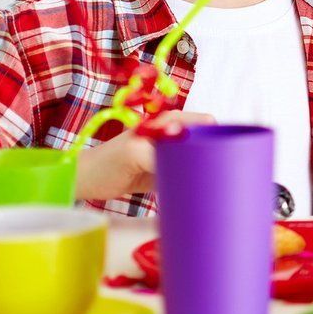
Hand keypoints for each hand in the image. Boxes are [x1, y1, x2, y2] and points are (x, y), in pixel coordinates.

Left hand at [74, 111, 213, 201]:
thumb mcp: (135, 154)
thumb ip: (160, 156)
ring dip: (205, 170)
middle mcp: (174, 134)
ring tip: (212, 187)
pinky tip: (196, 191)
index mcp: (170, 122)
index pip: (207, 123)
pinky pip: (187, 173)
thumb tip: (187, 169)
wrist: (88, 181)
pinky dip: (193, 181)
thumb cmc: (107, 162)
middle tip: (220, 177)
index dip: (218, 137)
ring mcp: (171, 153)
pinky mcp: (166, 170)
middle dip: (215, 156)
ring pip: (199, 158)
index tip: (224, 157)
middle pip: (206, 142)